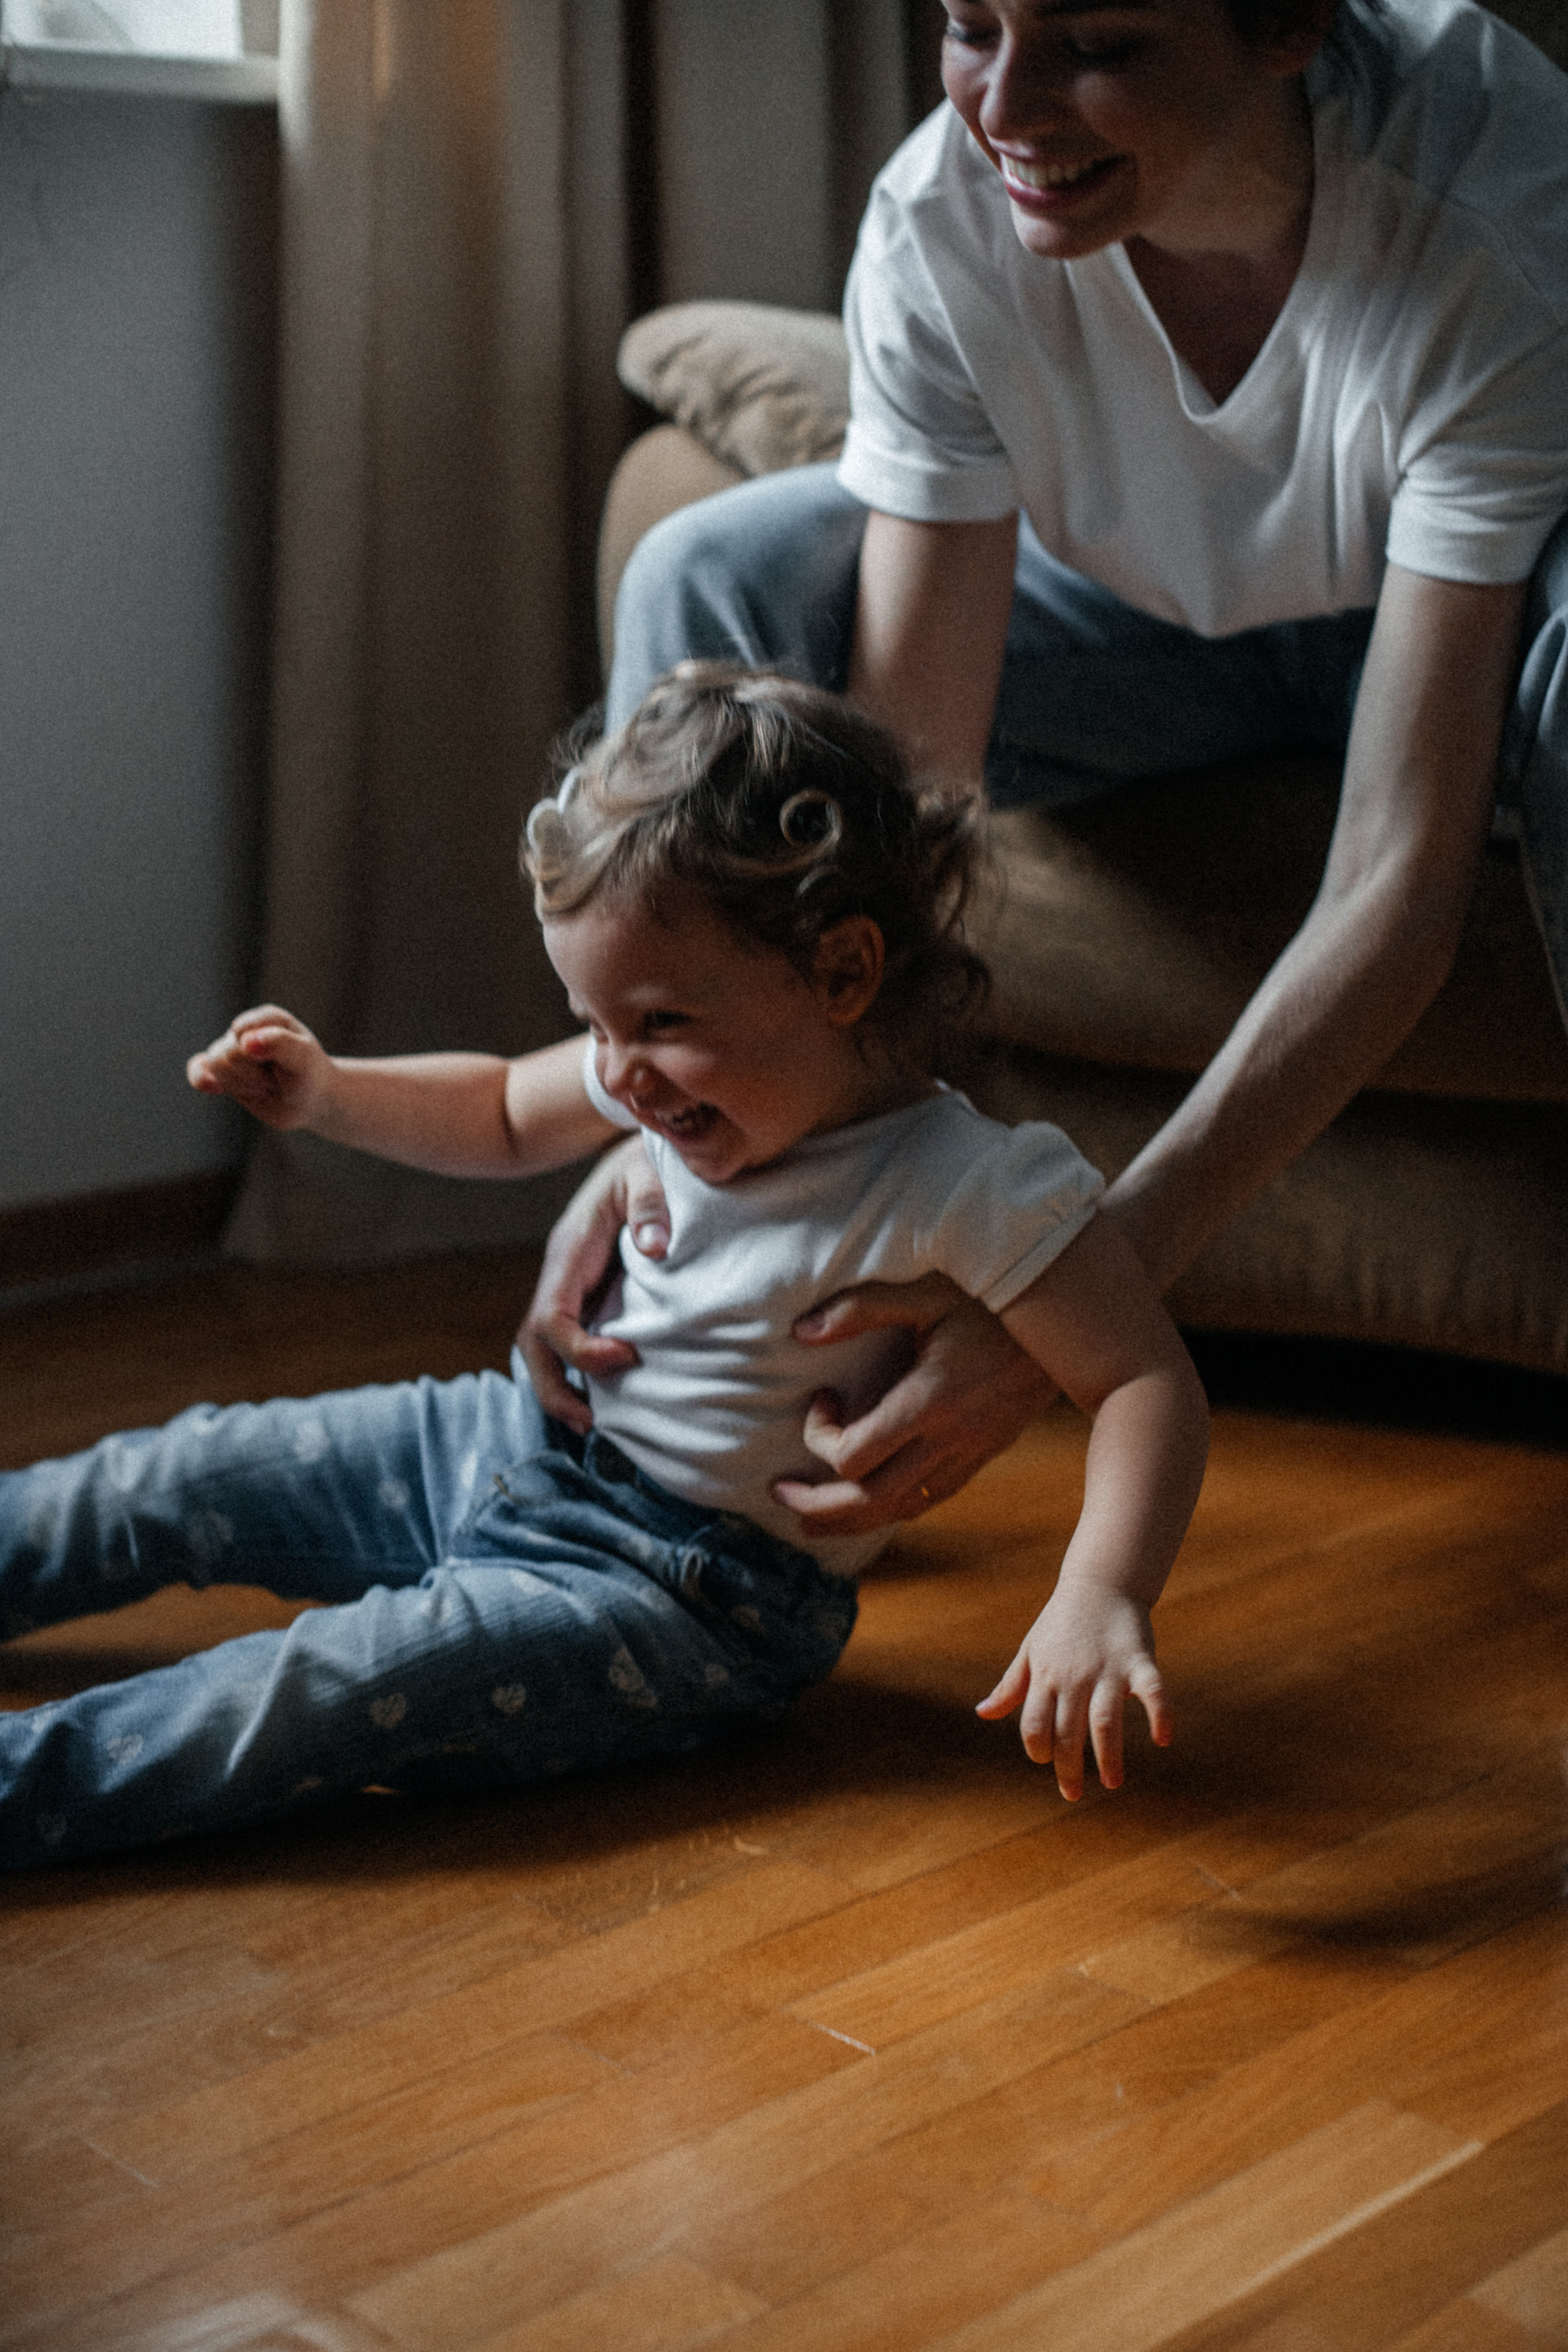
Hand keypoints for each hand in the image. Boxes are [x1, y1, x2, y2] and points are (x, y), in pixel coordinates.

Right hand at [186, 1005, 329, 1130]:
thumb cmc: (309, 1074)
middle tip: (276, 1080)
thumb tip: (244, 1039)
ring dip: (242, 1085)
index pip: (244, 1034)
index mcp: (267, 1019)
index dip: (262, 1057)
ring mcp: (233, 1050)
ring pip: (215, 1065)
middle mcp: (247, 1030)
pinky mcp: (224, 1071)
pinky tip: (213, 1088)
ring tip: (265, 1086)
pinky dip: (202, 1079)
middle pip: (227, 1053)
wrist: (312, 1099)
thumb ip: (279, 1044)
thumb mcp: (303, 1059)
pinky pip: (199, 1070)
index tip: (286, 1066)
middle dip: (252, 1075)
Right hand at [517, 1134, 669, 1432]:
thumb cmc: (646, 1162)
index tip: (627, 1357)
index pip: (552, 1315)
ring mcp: (573, 1285)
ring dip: (562, 1385)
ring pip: (544, 1347)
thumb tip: (656, 1249)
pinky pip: (570, 1339)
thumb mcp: (648, 1172)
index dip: (581, 1349)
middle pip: (533, 1342)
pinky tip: (612, 1393)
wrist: (639, 1150)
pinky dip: (581, 1370)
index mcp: (571, 1249)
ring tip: (596, 1421)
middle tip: (592, 1422)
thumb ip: (651, 1205)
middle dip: (554, 1386)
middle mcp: (563, 1273)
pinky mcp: (590, 1292)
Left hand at [771, 1273, 1053, 1536]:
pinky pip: (931, 1497)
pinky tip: (873, 1503)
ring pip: (902, 1509)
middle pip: (871, 1501)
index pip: (855, 1454)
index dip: (819, 1438)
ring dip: (852, 1520)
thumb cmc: (996, 1297)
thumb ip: (862, 1307)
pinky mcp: (984, 1455)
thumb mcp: (927, 1290)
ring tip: (812, 1520)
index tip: (820, 1398)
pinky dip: (894, 1508)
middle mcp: (949, 1440)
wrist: (1075, 1327)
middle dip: (819, 1507)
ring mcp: (970, 1453)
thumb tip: (802, 1331)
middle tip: (780, 1495)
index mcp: (929, 1402)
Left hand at [977, 1586, 1171, 1800]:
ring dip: (1109, 1756)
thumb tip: (983, 1713)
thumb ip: (1010, 1686)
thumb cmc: (1060, 1622)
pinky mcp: (1139, 1660)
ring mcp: (1108, 1669)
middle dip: (1068, 1768)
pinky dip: (1161, 1715)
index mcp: (1045, 1676)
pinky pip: (1152, 1691)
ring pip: (1105, 1722)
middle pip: (1067, 1732)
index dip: (1036, 1749)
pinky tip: (1162, 1739)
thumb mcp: (1030, 1651)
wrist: (1099, 1583)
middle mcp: (1074, 1677)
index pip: (1033, 1725)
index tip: (1046, 1761)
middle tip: (1073, 1794)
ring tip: (1113, 1782)